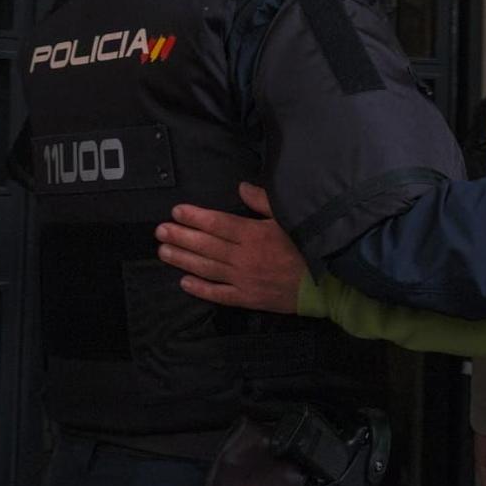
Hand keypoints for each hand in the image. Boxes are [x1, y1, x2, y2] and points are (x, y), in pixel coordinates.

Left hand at [156, 182, 306, 313]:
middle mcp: (243, 257)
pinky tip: (184, 282)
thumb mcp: (290, 217)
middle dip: (181, 236)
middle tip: (160, 230)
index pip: (217, 223)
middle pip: (206, 245)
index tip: (177, 212)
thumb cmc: (308, 247)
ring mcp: (243, 279)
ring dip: (183, 259)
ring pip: (206, 268)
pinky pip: (219, 294)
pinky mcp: (247, 298)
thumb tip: (241, 187)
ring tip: (164, 251)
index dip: (195, 217)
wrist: (324, 285)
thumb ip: (264, 201)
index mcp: (253, 234)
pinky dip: (200, 289)